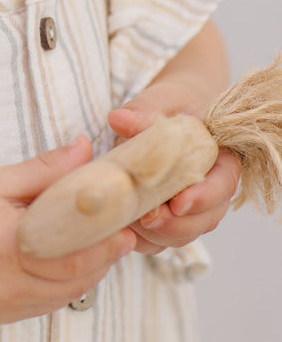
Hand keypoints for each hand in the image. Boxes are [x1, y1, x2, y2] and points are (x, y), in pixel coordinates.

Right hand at [0, 138, 135, 323]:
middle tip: (125, 232)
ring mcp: (8, 306)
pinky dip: (66, 284)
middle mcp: (10, 285)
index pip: (76, 251)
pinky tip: (69, 261)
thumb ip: (44, 170)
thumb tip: (87, 148)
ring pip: (67, 293)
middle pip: (78, 277)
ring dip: (89, 271)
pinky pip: (48, 303)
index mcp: (9, 247)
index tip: (129, 222)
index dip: (108, 240)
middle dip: (106, 255)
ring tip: (102, 245)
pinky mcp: (3, 316)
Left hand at [108, 80, 240, 254]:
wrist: (165, 115)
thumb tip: (118, 119)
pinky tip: (120, 230)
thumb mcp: (160, 101)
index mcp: (222, 159)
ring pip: (182, 235)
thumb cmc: (170, 106)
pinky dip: (140, 240)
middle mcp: (211, 190)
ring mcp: (190, 210)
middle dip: (177, 224)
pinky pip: (157, 241)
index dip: (203, 197)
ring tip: (129, 222)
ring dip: (157, 235)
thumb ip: (144, 110)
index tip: (178, 202)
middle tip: (148, 218)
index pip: (222, 184)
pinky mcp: (165, 220)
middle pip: (205, 219)